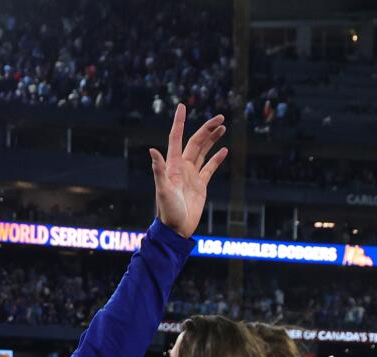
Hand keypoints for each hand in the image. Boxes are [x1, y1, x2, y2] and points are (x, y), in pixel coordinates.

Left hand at [151, 105, 227, 237]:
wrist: (176, 229)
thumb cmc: (167, 211)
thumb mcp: (162, 190)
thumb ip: (159, 170)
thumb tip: (152, 150)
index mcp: (173, 165)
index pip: (176, 138)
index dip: (179, 122)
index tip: (181, 106)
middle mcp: (182, 167)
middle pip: (195, 142)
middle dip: (207, 128)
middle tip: (220, 117)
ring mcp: (191, 175)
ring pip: (203, 152)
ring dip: (212, 139)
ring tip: (222, 127)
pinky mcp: (200, 185)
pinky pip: (209, 168)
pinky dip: (217, 159)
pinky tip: (224, 149)